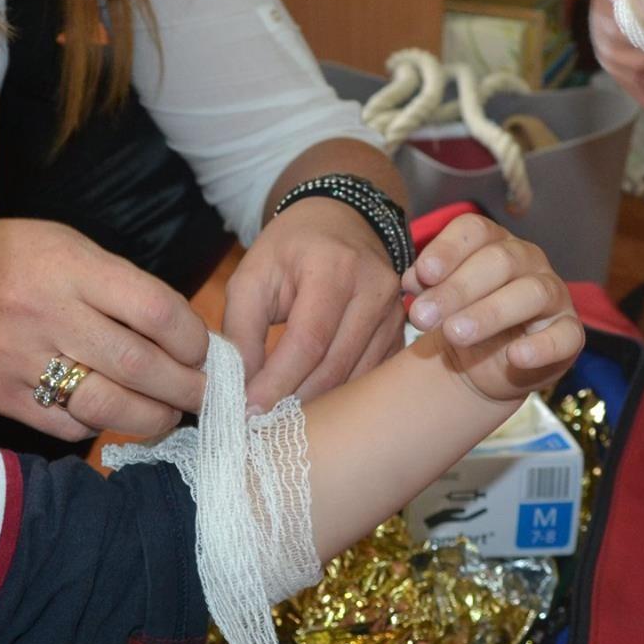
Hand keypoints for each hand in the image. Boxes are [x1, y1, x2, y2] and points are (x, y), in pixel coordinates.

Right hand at [0, 218, 208, 438]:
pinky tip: (108, 414)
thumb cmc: (18, 259)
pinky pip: (66, 424)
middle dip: (185, 388)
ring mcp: (20, 357)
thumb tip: (183, 338)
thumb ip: (121, 289)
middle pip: (138, 364)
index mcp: (72, 268)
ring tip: (168, 416)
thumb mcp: (71, 249)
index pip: (154, 310)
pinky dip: (98, 425)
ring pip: (106, 405)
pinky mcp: (0, 393)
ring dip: (151, 418)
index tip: (204, 352)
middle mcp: (48, 313)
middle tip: (206, 396)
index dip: (192, 339)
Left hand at [224, 197, 407, 411]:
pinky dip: (341, 396)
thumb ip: (242, 330)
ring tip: (283, 417)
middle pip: (334, 366)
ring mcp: (395, 314)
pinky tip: (314, 403)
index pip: (308, 340)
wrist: (342, 221)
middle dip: (294, 400)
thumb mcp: (252, 276)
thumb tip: (242, 387)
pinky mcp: (401, 333)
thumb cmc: (291, 249)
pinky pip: (371, 377)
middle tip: (261, 422)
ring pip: (356, 378)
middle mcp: (375, 290)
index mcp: (334, 268)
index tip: (248, 409)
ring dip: (318, 404)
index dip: (277, 381)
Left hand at [403, 214, 582, 402]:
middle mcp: (528, 261)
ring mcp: (554, 295)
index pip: (475, 230)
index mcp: (494, 243)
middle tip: (422, 316)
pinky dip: (541, 346)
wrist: (482, 368)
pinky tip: (515, 356)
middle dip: (457, 289)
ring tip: (454, 334)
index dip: (448, 249)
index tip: (421, 275)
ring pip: (530, 293)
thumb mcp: (438, 302)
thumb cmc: (462, 321)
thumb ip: (425, 286)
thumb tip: (414, 281)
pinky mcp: (570, 334)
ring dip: (489, 313)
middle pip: (499, 261)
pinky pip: (564, 336)